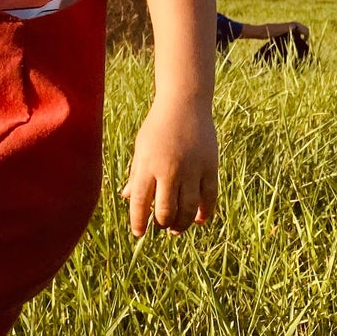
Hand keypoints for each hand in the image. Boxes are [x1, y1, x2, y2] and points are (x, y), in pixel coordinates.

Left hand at [123, 93, 217, 237]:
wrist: (184, 103)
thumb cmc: (158, 125)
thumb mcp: (141, 147)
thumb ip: (136, 173)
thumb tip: (126, 197)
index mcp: (147, 165)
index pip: (140, 203)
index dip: (138, 222)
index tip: (138, 233)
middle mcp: (169, 169)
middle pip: (165, 211)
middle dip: (161, 224)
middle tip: (161, 226)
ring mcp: (191, 169)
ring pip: (187, 209)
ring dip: (181, 223)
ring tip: (176, 227)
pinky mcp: (210, 167)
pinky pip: (208, 198)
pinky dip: (204, 213)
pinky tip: (198, 220)